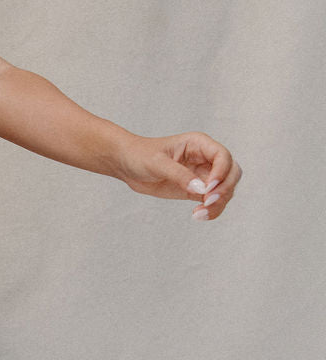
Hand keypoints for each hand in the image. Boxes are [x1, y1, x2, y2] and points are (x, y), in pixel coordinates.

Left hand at [115, 132, 241, 220]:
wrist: (127, 165)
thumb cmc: (140, 155)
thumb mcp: (157, 163)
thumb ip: (179, 175)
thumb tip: (200, 189)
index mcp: (199, 144)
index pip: (223, 156)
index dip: (221, 172)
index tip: (208, 188)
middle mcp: (205, 158)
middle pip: (231, 173)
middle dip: (224, 189)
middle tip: (207, 201)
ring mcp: (202, 175)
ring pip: (225, 190)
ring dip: (218, 204)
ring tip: (199, 214)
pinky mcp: (196, 190)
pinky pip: (212, 201)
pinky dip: (211, 210)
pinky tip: (198, 215)